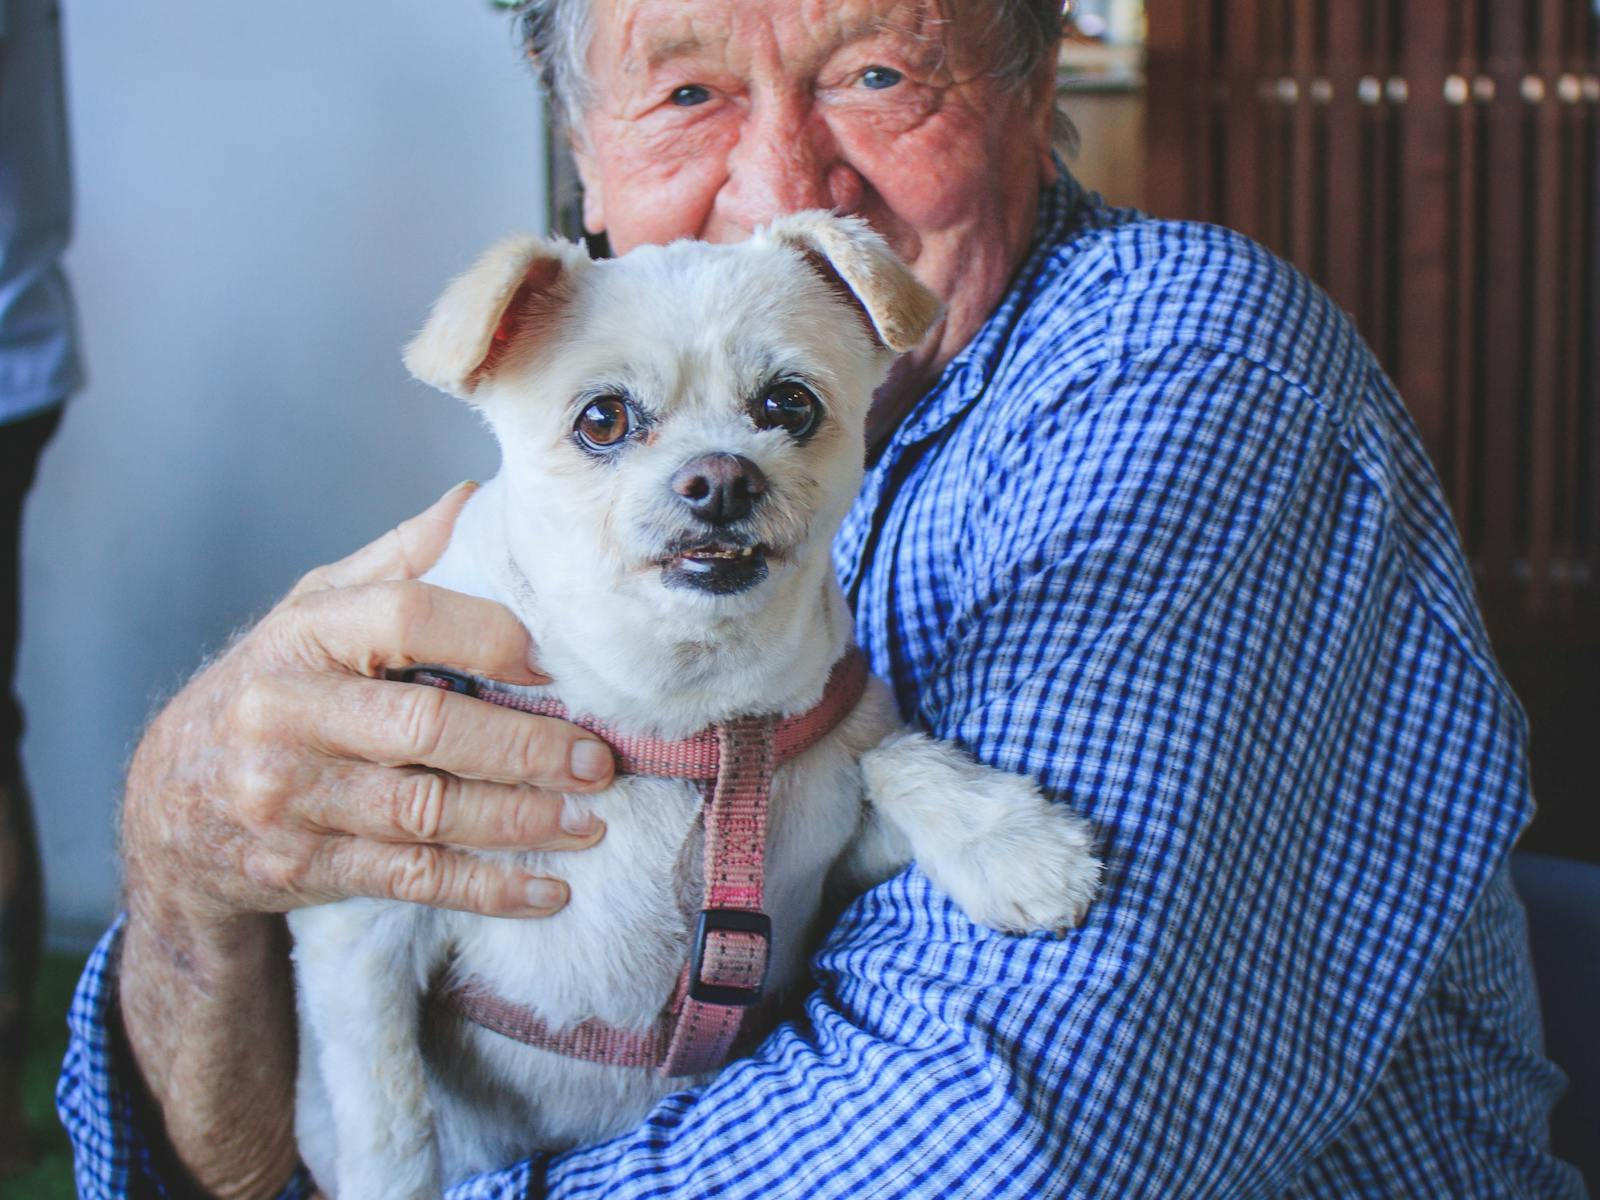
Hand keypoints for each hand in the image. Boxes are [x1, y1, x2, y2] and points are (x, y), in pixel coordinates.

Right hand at [122, 480, 614, 926]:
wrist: (169, 804)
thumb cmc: (272, 689)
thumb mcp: (312, 612)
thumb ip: (396, 564)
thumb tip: (474, 502)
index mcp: (304, 635)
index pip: (406, 617)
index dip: (490, 635)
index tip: (556, 664)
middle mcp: (291, 713)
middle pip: (429, 726)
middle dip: (526, 746)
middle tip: (598, 760)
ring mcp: (293, 796)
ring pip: (429, 810)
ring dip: (522, 819)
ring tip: (589, 820)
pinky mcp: (304, 865)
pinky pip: (412, 878)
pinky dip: (487, 887)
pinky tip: (547, 891)